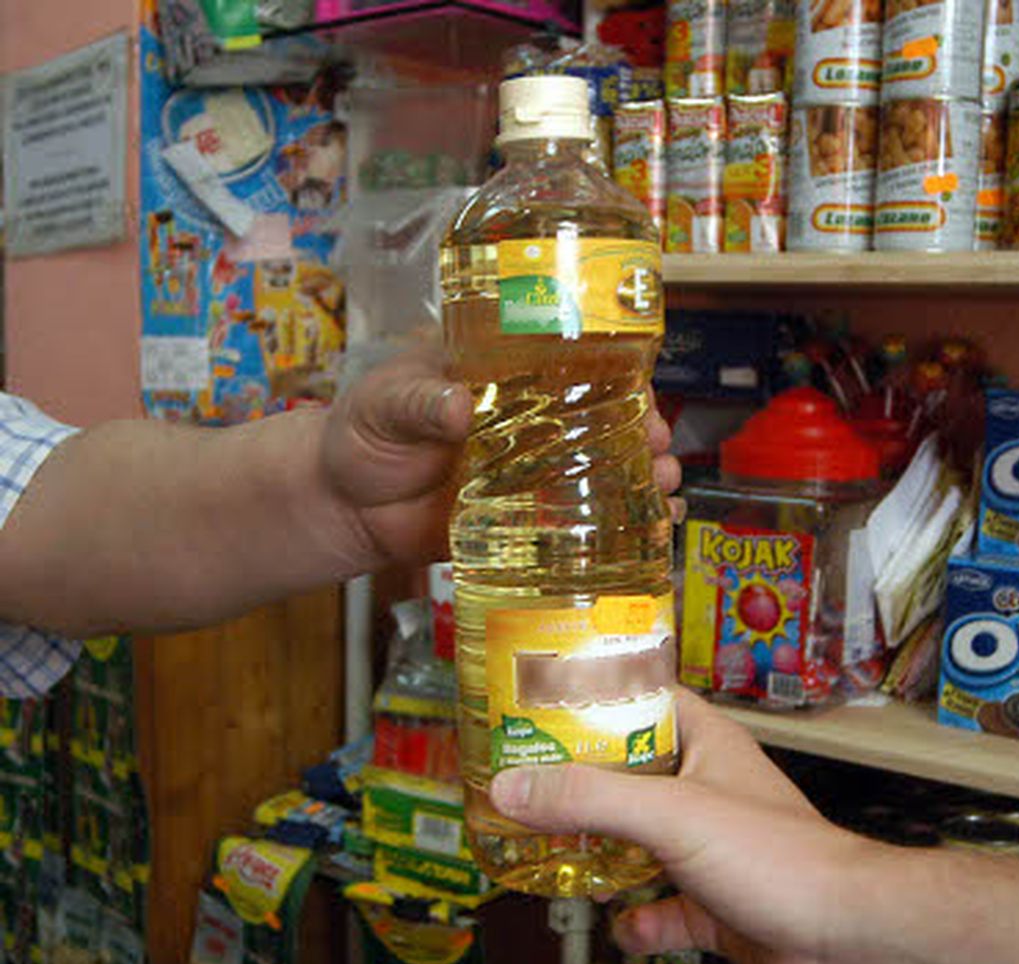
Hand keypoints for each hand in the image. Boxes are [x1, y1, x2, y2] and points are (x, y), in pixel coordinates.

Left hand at [317, 338, 681, 568]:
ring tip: (665, 486)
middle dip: (645, 431)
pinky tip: (651, 530)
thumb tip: (459, 408)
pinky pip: (581, 525)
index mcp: (505, 377)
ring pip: (604, 471)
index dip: (618, 375)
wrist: (340, 507)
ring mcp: (533, 474)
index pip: (574, 365)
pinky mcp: (525, 523)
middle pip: (606, 420)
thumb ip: (418, 402)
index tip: (642, 390)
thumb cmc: (361, 434)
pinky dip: (620, 528)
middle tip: (658, 443)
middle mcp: (531, 423)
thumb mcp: (385, 403)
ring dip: (644, 477)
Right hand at [490, 691, 884, 963]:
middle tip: (523, 793)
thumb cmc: (780, 857)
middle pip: (629, 777)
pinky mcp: (716, 906)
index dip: (593, 698)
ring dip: (601, 858)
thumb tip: (512, 787)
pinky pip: (662, 910)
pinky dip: (639, 921)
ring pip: (639, 846)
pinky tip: (625, 927)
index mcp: (706, 745)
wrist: (844, 936)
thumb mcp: (671, 813)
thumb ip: (590, 798)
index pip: (642, 700)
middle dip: (579, 789)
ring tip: (552, 860)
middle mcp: (707, 791)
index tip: (536, 706)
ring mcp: (711, 851)